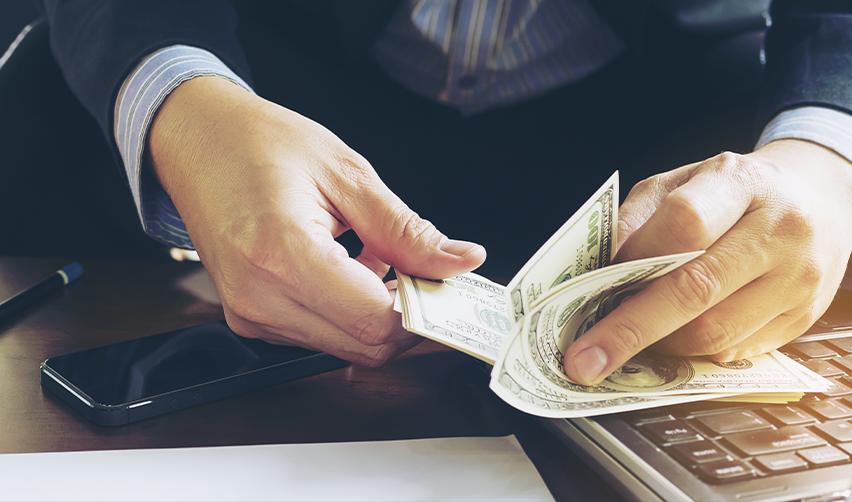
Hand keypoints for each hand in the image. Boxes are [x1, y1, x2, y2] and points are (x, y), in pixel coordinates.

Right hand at [149, 77, 485, 365]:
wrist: (196, 141)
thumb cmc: (260, 144)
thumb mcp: (347, 174)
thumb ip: (406, 230)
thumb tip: (461, 261)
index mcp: (281, 253)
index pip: (375, 320)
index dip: (424, 309)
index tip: (449, 285)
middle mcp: (258, 297)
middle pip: (365, 346)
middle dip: (409, 318)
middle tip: (429, 275)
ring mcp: (250, 314)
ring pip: (346, 347)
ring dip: (379, 315)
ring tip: (381, 260)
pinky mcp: (250, 319)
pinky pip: (320, 336)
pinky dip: (350, 313)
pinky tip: (352, 269)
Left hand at [563, 139, 851, 384]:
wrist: (815, 198)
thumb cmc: (731, 192)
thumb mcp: (681, 182)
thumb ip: (638, 219)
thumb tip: (597, 271)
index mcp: (740, 182)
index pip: (685, 224)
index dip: (636, 260)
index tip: (593, 289)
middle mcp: (779, 229)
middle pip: (696, 290)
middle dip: (631, 330)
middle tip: (585, 361)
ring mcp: (798, 278)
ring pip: (715, 332)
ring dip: (661, 345)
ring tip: (632, 340)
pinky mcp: (803, 317)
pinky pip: (735, 351)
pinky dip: (693, 353)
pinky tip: (673, 340)